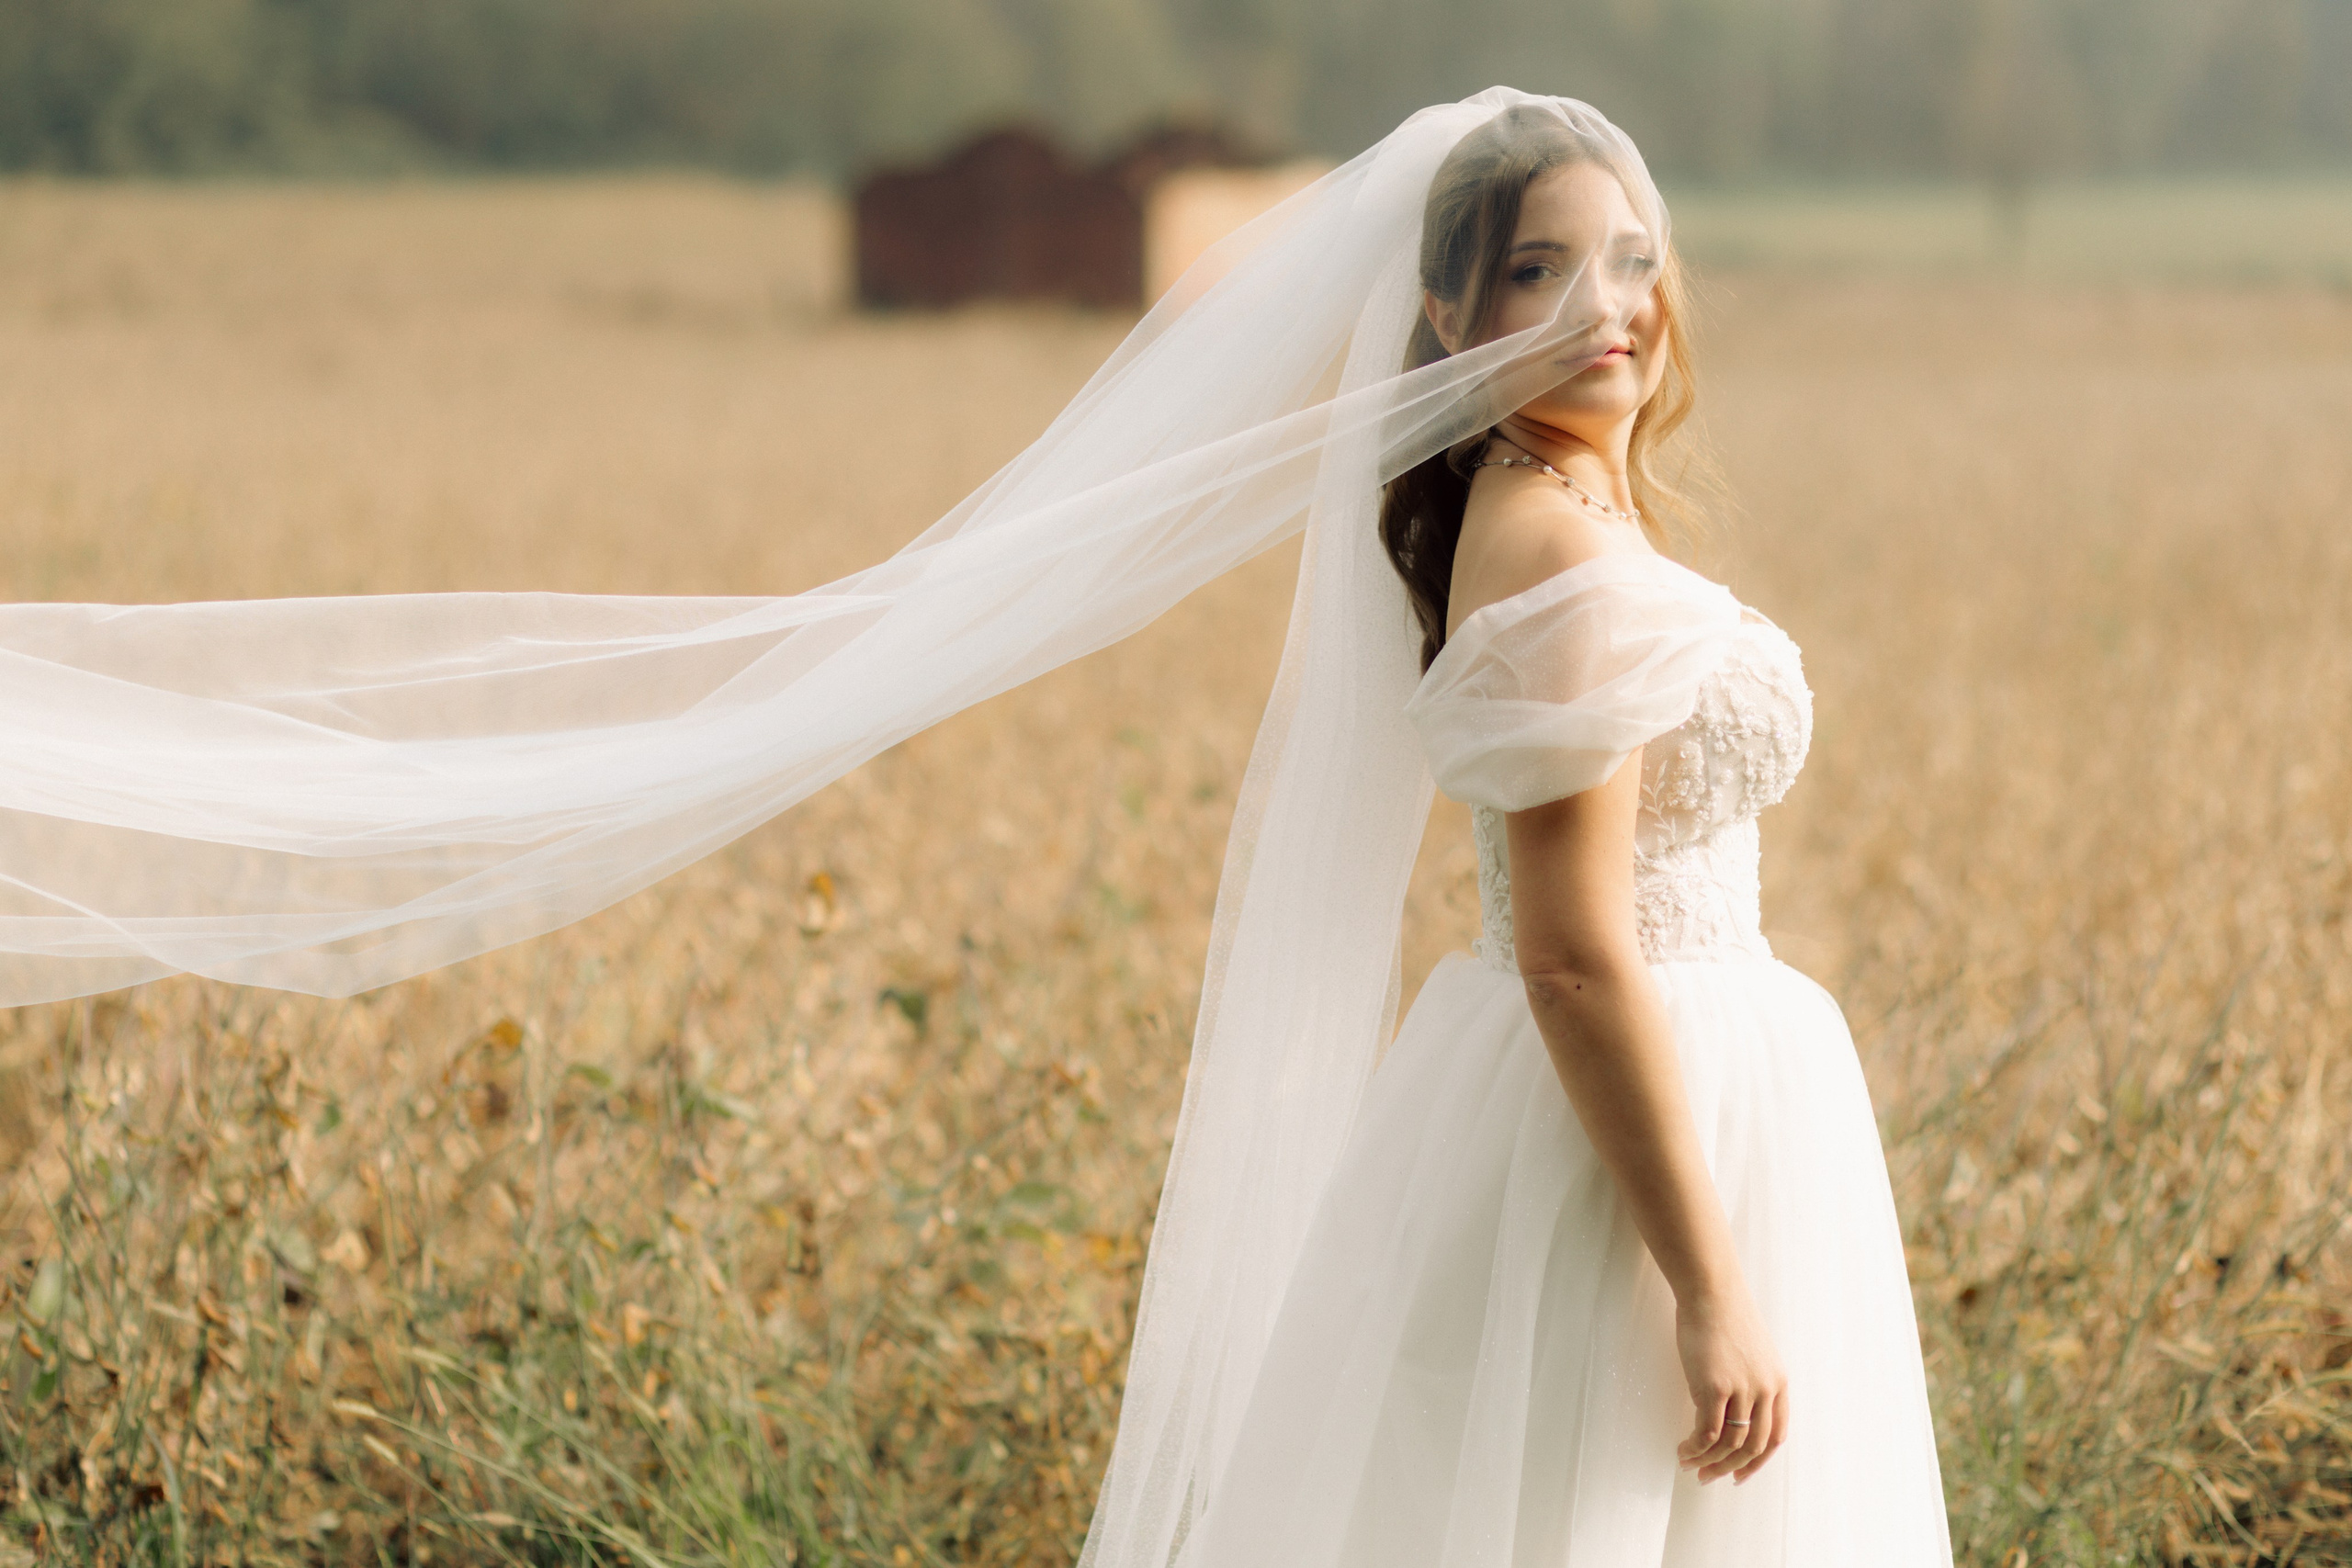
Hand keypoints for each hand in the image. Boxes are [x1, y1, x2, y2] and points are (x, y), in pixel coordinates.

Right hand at [1672, 1287, 1788, 1484]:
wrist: (1711, 1291)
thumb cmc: (1723, 1316)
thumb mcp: (1751, 1353)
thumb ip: (1748, 1383)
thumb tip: (1725, 1412)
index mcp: (1778, 1383)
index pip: (1776, 1437)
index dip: (1757, 1462)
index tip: (1738, 1475)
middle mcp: (1766, 1390)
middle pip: (1753, 1446)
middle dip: (1729, 1469)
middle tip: (1707, 1478)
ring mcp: (1742, 1390)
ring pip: (1729, 1444)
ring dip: (1707, 1461)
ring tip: (1688, 1465)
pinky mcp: (1715, 1387)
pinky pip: (1707, 1432)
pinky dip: (1694, 1447)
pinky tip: (1682, 1449)